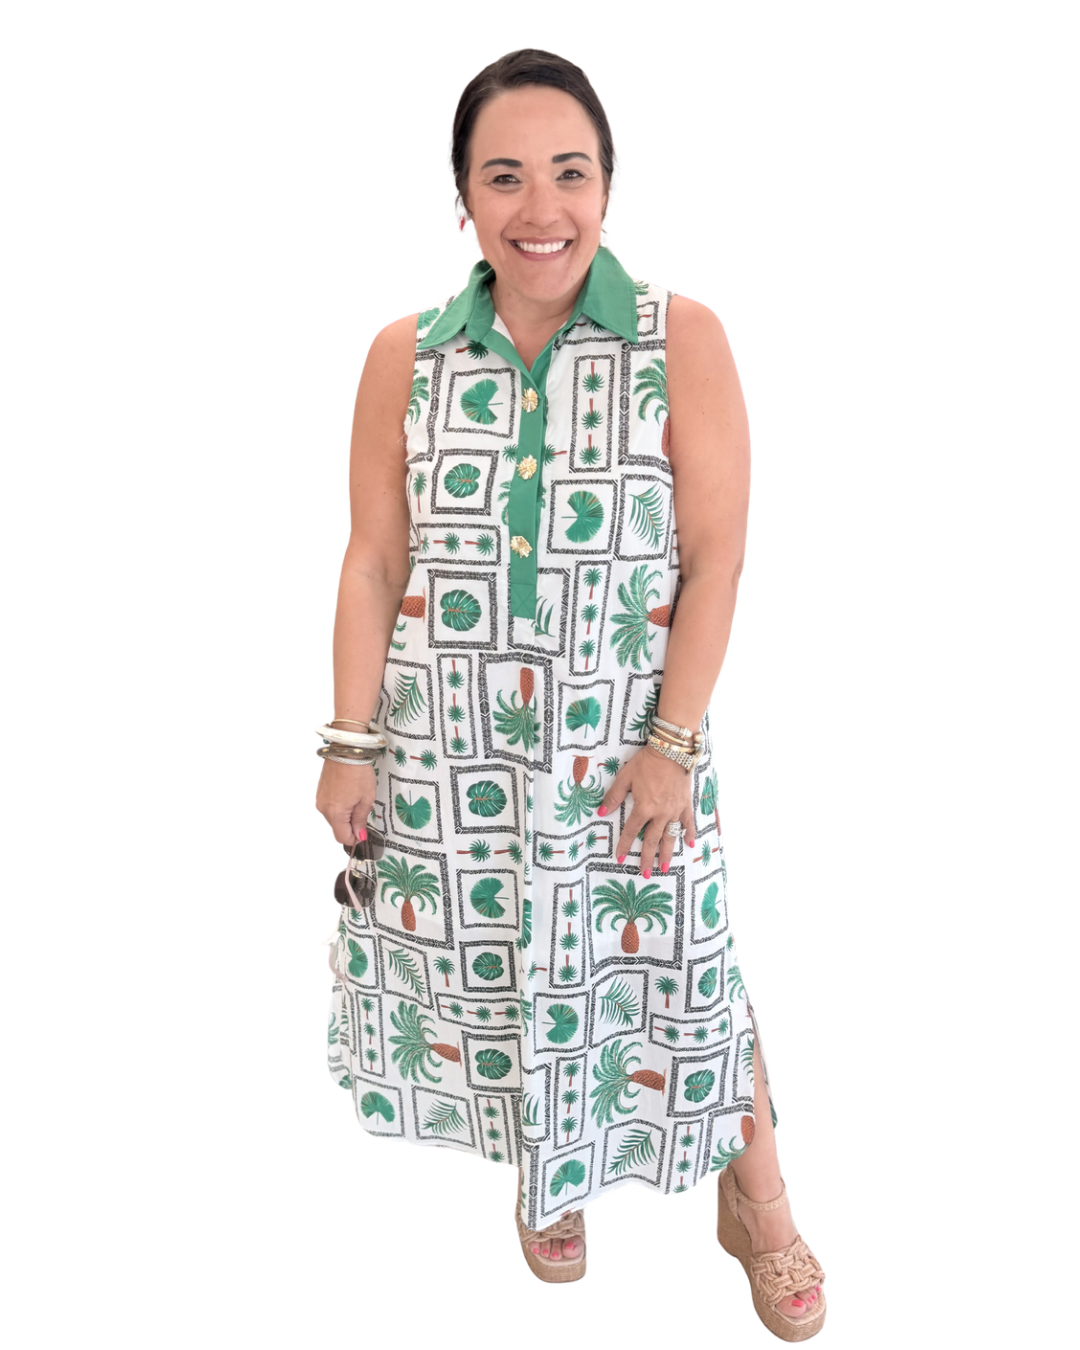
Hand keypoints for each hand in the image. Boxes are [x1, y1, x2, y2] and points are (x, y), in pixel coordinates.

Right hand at [316, 759, 375, 843]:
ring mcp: (320, 799)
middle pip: (337, 828)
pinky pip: (330, 806)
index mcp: (335, 813)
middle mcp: (324, 809)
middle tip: (363, 810)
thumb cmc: (358, 772)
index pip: (342, 837)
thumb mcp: (366, 798)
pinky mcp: (320, 792)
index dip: (354, 838)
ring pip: (333, 817)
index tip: (364, 832)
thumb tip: (359, 835)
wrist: (346, 750)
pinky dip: (339, 806)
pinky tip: (348, 793)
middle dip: (350, 825)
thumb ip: (361, 819)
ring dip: (345, 815)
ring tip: (356, 798)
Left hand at [597, 744, 696, 876]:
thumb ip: (614, 796)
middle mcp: (660, 814)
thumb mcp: (625, 777)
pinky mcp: (685, 804)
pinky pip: (688, 822)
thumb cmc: (646, 763)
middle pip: (652, 841)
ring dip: (667, 853)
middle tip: (645, 874)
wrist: (671, 751)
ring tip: (664, 868)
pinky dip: (689, 834)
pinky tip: (690, 844)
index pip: (631, 831)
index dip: (625, 846)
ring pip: (670, 837)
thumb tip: (601, 812)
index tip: (620, 859)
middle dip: (647, 858)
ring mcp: (675, 811)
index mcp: (643, 808)